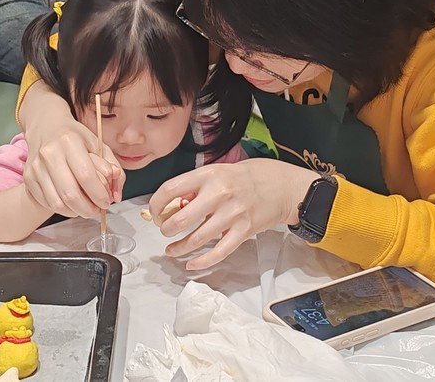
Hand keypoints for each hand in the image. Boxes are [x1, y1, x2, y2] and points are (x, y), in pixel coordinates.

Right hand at [23, 120, 125, 218]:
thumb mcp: (99, 145)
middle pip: (70, 194)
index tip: (107, 202)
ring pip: (57, 203)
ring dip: (75, 212)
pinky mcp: (28, 178)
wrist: (46, 127)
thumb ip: (114, 168)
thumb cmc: (76, 138)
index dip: (99, 194)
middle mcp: (49, 153)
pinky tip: (72, 204)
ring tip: (86, 209)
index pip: (86, 175)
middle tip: (97, 211)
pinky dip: (62, 209)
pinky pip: (46, 203)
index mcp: (69, 141)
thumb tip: (116, 196)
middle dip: (88, 209)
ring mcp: (36, 167)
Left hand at [150, 159, 318, 269]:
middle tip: (165, 231)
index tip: (155, 211)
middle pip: (182, 218)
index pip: (171, 189)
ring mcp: (232, 214)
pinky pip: (219, 252)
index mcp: (208, 175)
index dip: (156, 203)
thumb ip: (195, 186)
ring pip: (197, 238)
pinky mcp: (244, 231)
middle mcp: (219, 194)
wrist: (280, 185)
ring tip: (172, 250)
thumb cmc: (244, 178)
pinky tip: (190, 263)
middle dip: (167, 229)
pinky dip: (202, 261)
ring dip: (180, 248)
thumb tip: (171, 205)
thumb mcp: (217, 172)